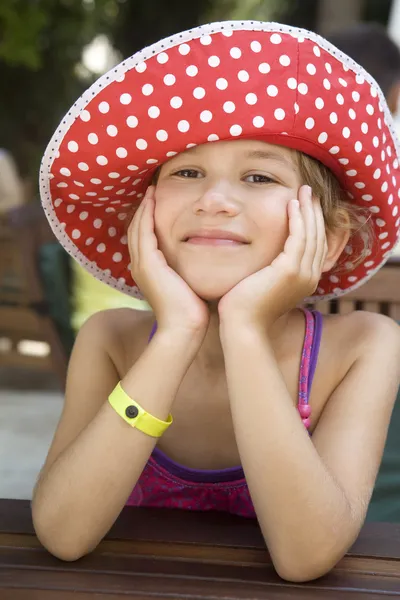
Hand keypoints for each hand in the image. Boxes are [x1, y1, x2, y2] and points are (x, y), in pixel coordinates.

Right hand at [128, 186, 209, 336]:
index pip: (144, 238)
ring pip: (138, 227)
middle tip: (152, 189)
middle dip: (143, 209)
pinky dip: (147, 214)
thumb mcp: (189, 285)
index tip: (158, 202)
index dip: (148, 219)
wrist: (184, 329)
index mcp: (149, 271)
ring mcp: (141, 265)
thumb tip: (207, 260)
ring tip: (152, 189)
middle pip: (136, 229)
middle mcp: (140, 266)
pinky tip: (153, 199)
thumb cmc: (193, 312)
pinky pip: (144, 231)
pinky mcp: (148, 264)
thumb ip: (191, 270)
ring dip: (144, 207)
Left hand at [218, 185, 327, 329]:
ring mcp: (302, 274)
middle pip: (318, 236)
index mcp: (305, 281)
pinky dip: (297, 218)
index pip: (315, 246)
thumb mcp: (263, 285)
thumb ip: (269, 271)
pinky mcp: (290, 270)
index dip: (313, 223)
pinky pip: (299, 237)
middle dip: (314, 212)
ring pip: (311, 234)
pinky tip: (292, 203)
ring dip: (308, 209)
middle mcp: (310, 277)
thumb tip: (263, 260)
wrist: (242, 326)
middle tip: (308, 191)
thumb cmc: (245, 308)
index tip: (306, 204)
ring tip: (303, 190)